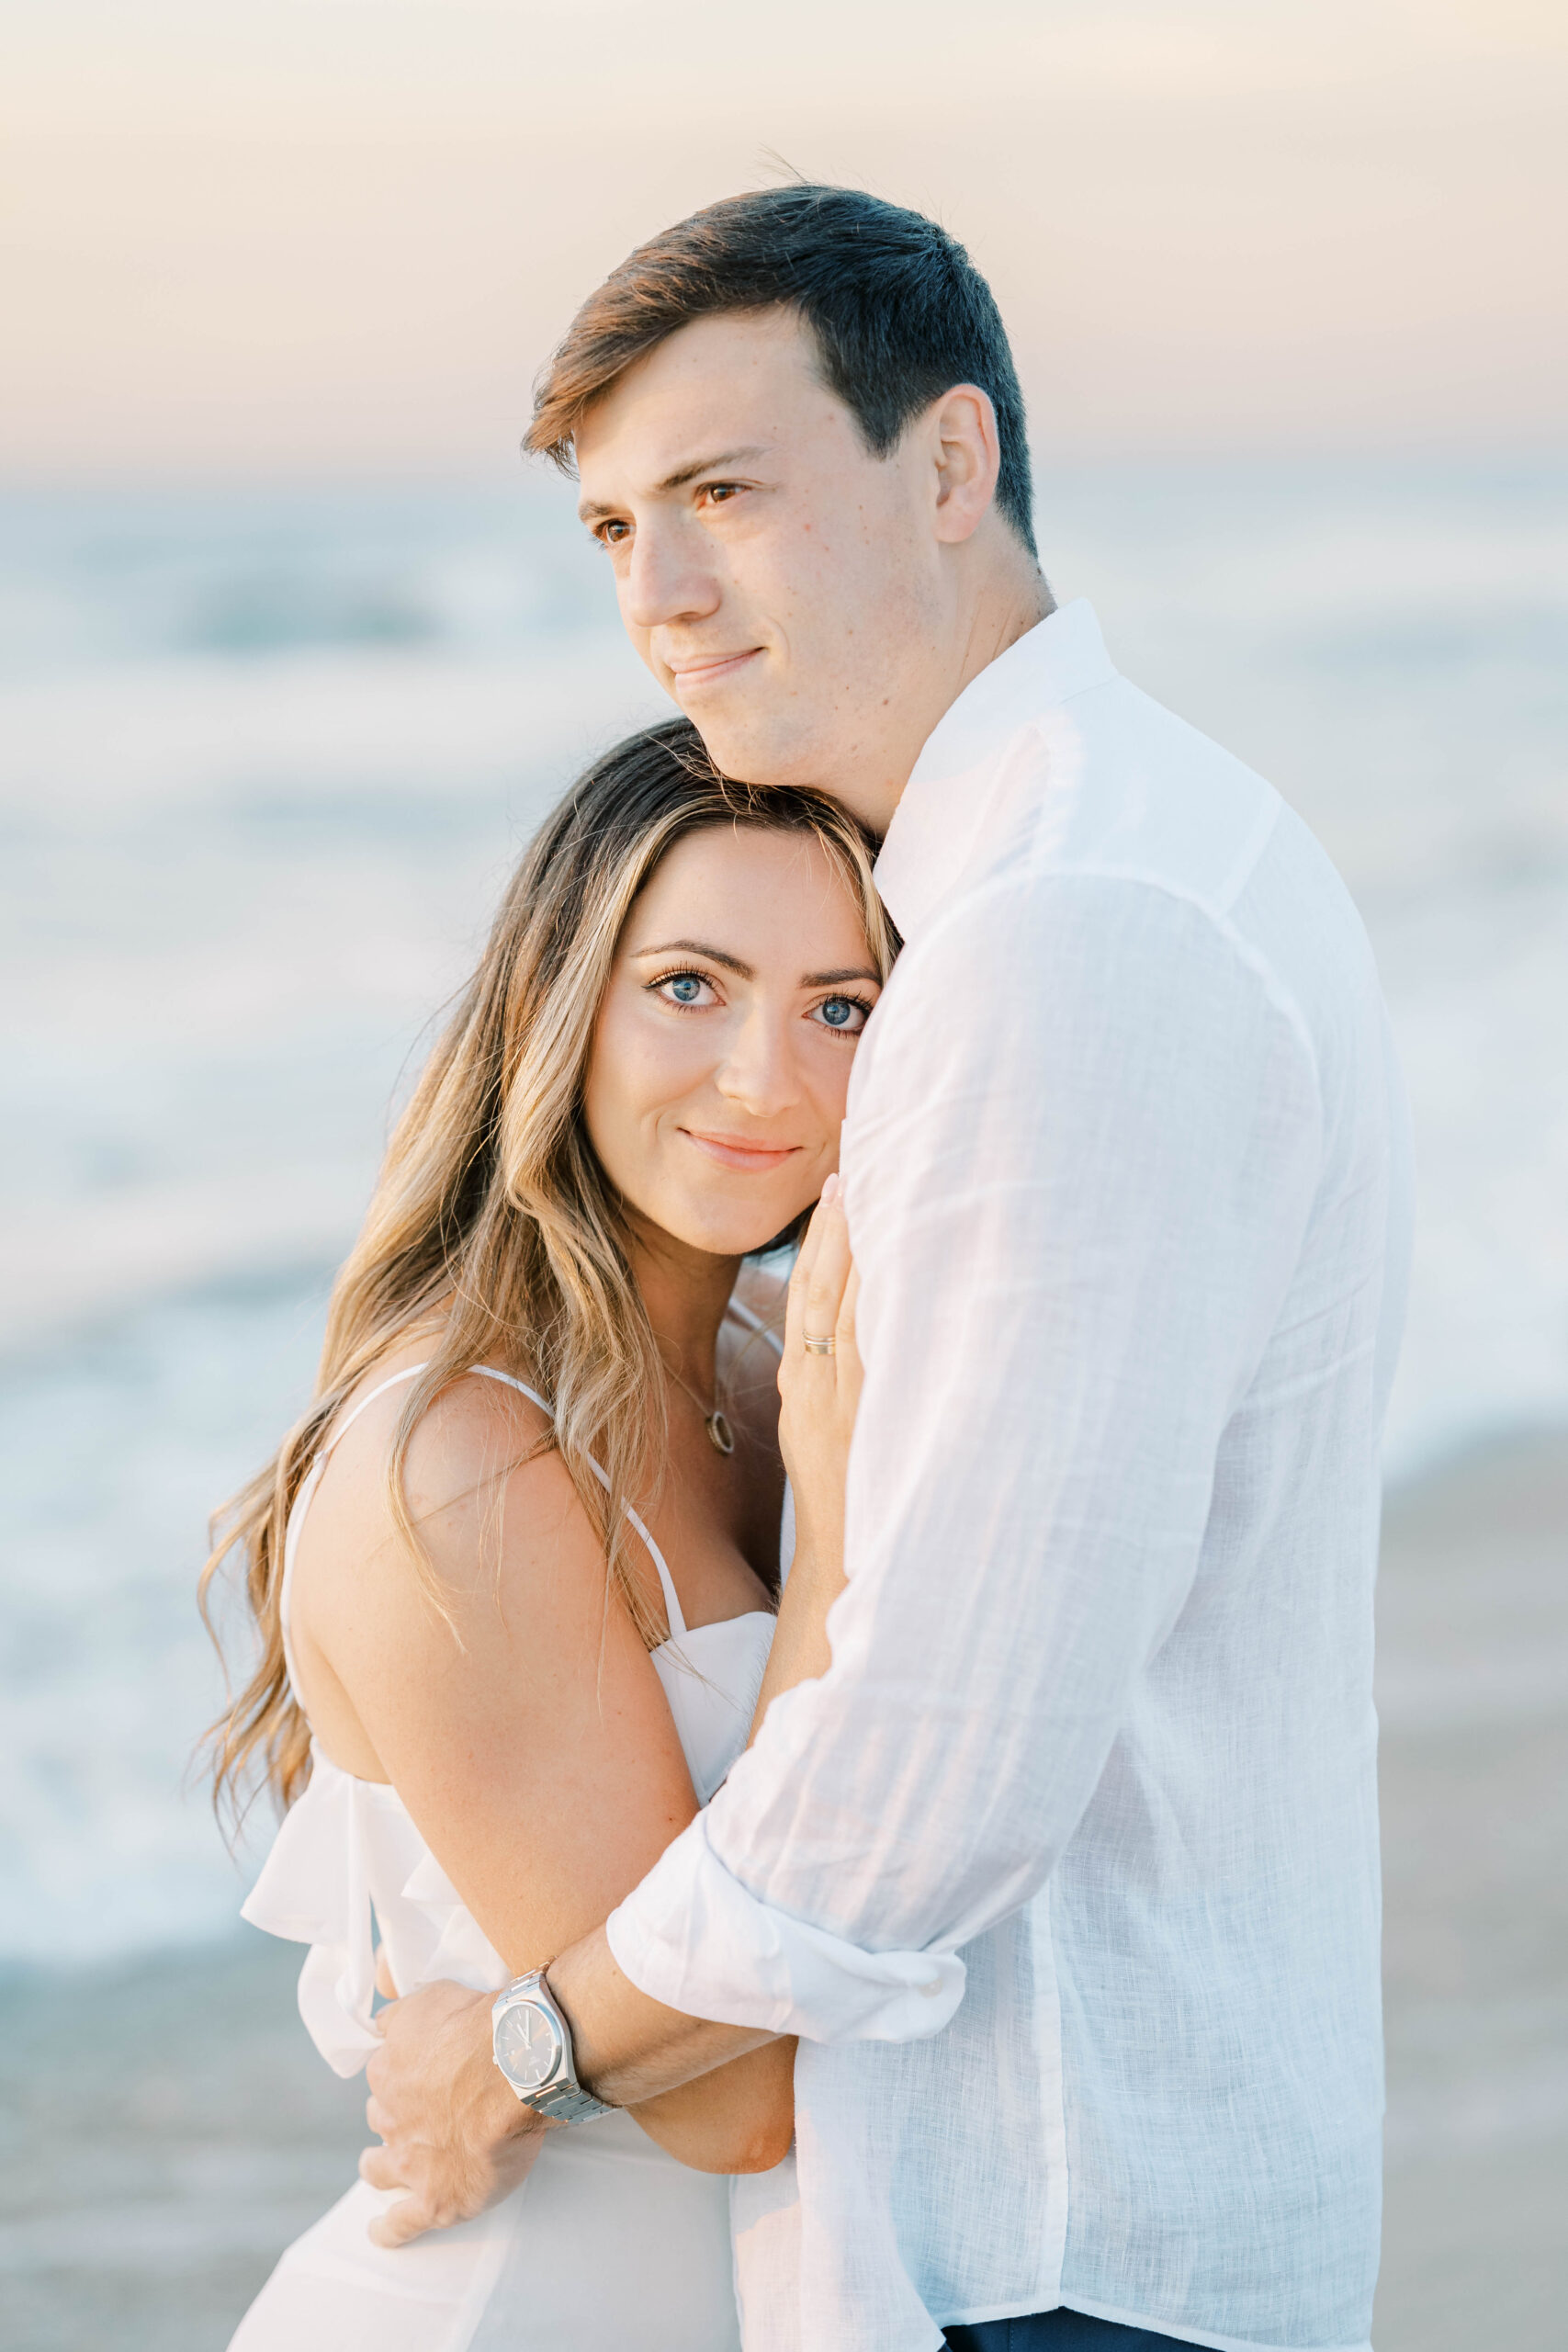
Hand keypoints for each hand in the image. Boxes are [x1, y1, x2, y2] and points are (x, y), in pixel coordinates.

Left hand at [359, 1979, 550, 2247]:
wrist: (516, 2069)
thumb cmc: (480, 2026)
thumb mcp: (432, 1995)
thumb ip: (402, 2010)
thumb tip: (379, 2021)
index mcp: (389, 2068)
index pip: (384, 2071)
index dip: (401, 2071)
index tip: (416, 2069)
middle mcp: (391, 2115)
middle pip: (381, 2117)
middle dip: (392, 2115)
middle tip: (412, 2113)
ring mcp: (411, 2161)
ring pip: (381, 2168)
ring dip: (377, 2167)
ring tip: (375, 2167)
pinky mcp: (435, 2199)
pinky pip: (403, 2223)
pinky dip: (389, 2230)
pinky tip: (380, 2232)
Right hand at [777, 1174, 861, 1585]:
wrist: (846, 1569)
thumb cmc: (850, 1502)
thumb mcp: (825, 1437)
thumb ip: (832, 1384)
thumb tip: (856, 1333)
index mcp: (801, 1388)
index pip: (804, 1295)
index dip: (818, 1237)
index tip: (836, 1185)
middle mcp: (812, 1386)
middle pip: (817, 1287)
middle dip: (833, 1224)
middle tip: (853, 1163)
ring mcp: (835, 1399)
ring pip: (838, 1305)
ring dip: (852, 1245)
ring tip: (868, 1189)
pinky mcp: (858, 1415)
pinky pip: (863, 1342)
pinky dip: (870, 1296)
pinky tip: (889, 1257)